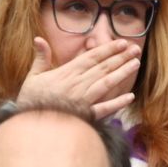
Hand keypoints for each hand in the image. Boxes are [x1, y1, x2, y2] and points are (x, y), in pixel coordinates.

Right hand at [18, 35, 139, 119]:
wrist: (32, 127)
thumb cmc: (31, 101)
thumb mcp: (33, 77)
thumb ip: (40, 58)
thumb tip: (38, 39)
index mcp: (66, 73)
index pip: (91, 57)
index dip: (107, 49)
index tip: (121, 43)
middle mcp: (78, 84)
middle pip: (103, 68)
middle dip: (120, 57)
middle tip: (135, 49)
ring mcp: (83, 100)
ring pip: (107, 83)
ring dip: (122, 73)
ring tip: (136, 63)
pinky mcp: (86, 116)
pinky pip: (105, 109)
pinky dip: (118, 103)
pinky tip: (130, 97)